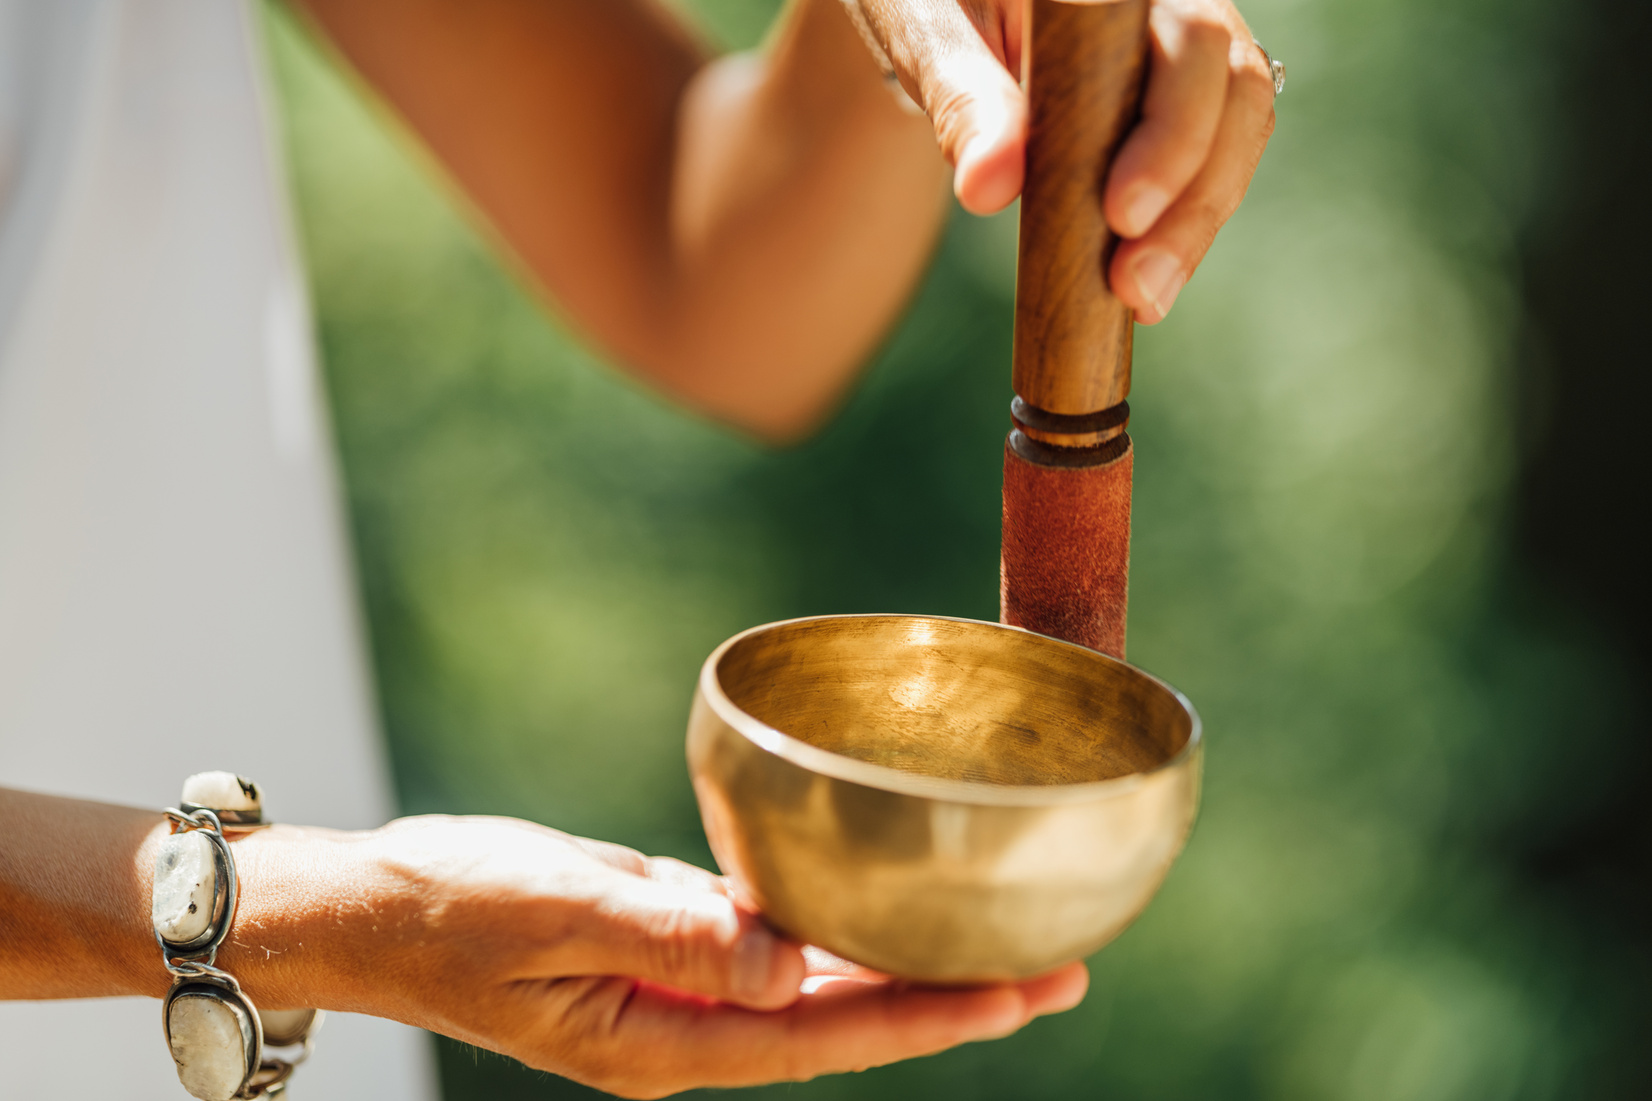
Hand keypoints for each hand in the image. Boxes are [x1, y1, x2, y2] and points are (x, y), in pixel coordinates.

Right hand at [228, 815, 1087, 1098]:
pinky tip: (884, 920)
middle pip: (845, 1025)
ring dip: (908, 973)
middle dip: (953, 1000)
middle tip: (1061, 970)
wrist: (374, 909)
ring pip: (818, 993)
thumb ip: (673, 933)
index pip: (829, 1037)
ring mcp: (678, 995)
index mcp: (665, 1039)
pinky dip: (840, 941)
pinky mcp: (667, 949)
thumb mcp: (555, 911)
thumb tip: (787, 960)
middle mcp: (686, 1028)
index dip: (935, 1015)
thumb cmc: (449, 908)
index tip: (1028, 990)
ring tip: (1001, 951)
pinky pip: (774, 952)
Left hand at [844, 0, 1275, 322]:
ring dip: (1195, 225)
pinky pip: (1212, 164)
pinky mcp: (1186, 104)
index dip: (1173, 130)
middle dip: (1192, 196)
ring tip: (1142, 300)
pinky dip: (1183, 228)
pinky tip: (1144, 291)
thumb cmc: (936, 5)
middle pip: (1231, 90)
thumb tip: (987, 189)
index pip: (1191, 37)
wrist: (947, 14)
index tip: (1121, 213)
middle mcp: (1177, 1)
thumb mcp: (931, 35)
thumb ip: (963, 98)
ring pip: (1237, 132)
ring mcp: (1192, 50)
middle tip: (1133, 285)